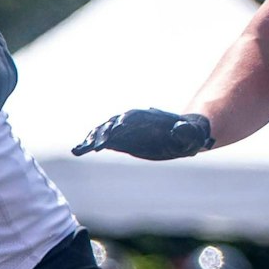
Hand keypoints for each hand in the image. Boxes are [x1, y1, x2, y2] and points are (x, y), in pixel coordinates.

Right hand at [71, 108, 213, 159]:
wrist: (181, 135)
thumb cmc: (188, 135)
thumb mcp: (191, 135)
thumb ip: (185, 132)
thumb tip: (180, 129)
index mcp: (147, 118)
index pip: (131, 117)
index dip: (121, 123)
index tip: (114, 132)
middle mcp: (131, 122)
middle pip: (113, 124)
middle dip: (103, 133)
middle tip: (95, 146)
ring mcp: (123, 131)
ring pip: (103, 132)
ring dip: (91, 140)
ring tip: (79, 150)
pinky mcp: (119, 140)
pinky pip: (102, 141)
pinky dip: (89, 145)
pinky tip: (78, 151)